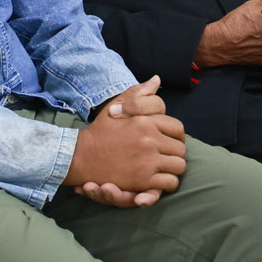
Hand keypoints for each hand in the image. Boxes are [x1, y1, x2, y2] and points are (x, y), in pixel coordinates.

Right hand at [69, 75, 186, 204]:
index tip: (169, 142)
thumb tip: (156, 79)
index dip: (176, 137)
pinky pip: (170, 182)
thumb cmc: (99, 132)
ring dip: (174, 168)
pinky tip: (160, 181)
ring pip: (179, 166)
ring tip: (165, 169)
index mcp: (145, 121)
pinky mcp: (144, 179)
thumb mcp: (116, 107)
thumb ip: (137, 93)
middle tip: (167, 157)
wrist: (80, 156)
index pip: (177, 128)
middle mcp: (149, 139)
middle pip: (181, 148)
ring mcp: (148, 160)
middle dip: (175, 153)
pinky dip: (168, 183)